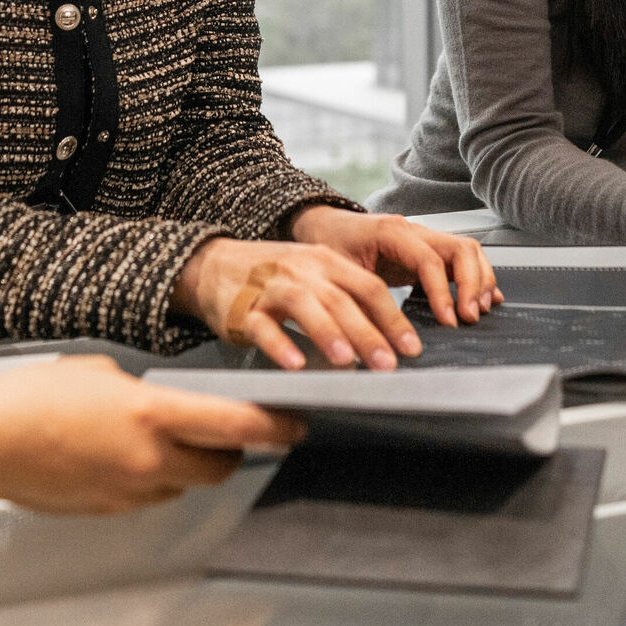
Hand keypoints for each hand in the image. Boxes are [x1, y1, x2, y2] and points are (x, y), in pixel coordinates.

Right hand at [0, 356, 303, 513]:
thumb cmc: (34, 396)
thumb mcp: (103, 370)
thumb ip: (147, 392)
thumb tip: (166, 407)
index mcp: (153, 415)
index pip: (238, 426)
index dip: (277, 427)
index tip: (297, 424)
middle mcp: (149, 461)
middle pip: (221, 465)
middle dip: (233, 448)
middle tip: (231, 428)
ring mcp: (130, 492)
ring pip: (186, 482)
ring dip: (191, 464)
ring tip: (167, 437)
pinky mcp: (109, 511)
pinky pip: (150, 494)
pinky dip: (154, 476)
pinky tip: (126, 454)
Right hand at [173, 235, 416, 371]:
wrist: (214, 266)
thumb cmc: (273, 277)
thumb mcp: (314, 276)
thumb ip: (347, 299)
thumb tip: (389, 337)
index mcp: (325, 261)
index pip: (368, 287)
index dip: (392, 318)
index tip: (411, 347)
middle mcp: (301, 270)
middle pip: (341, 299)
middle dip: (368, 333)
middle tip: (388, 364)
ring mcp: (271, 288)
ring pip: (304, 306)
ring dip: (328, 333)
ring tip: (346, 361)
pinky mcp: (243, 310)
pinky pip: (263, 326)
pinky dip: (280, 345)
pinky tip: (295, 364)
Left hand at [287, 206, 498, 326]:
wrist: (324, 225)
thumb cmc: (329, 243)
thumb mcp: (338, 272)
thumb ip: (360, 300)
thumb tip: (380, 336)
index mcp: (391, 231)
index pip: (429, 260)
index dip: (443, 292)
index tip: (449, 320)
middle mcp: (414, 230)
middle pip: (460, 248)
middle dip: (472, 284)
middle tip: (470, 316)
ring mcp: (424, 238)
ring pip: (467, 251)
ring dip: (479, 280)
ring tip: (479, 310)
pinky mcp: (427, 251)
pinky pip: (461, 259)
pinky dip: (477, 277)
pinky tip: (485, 298)